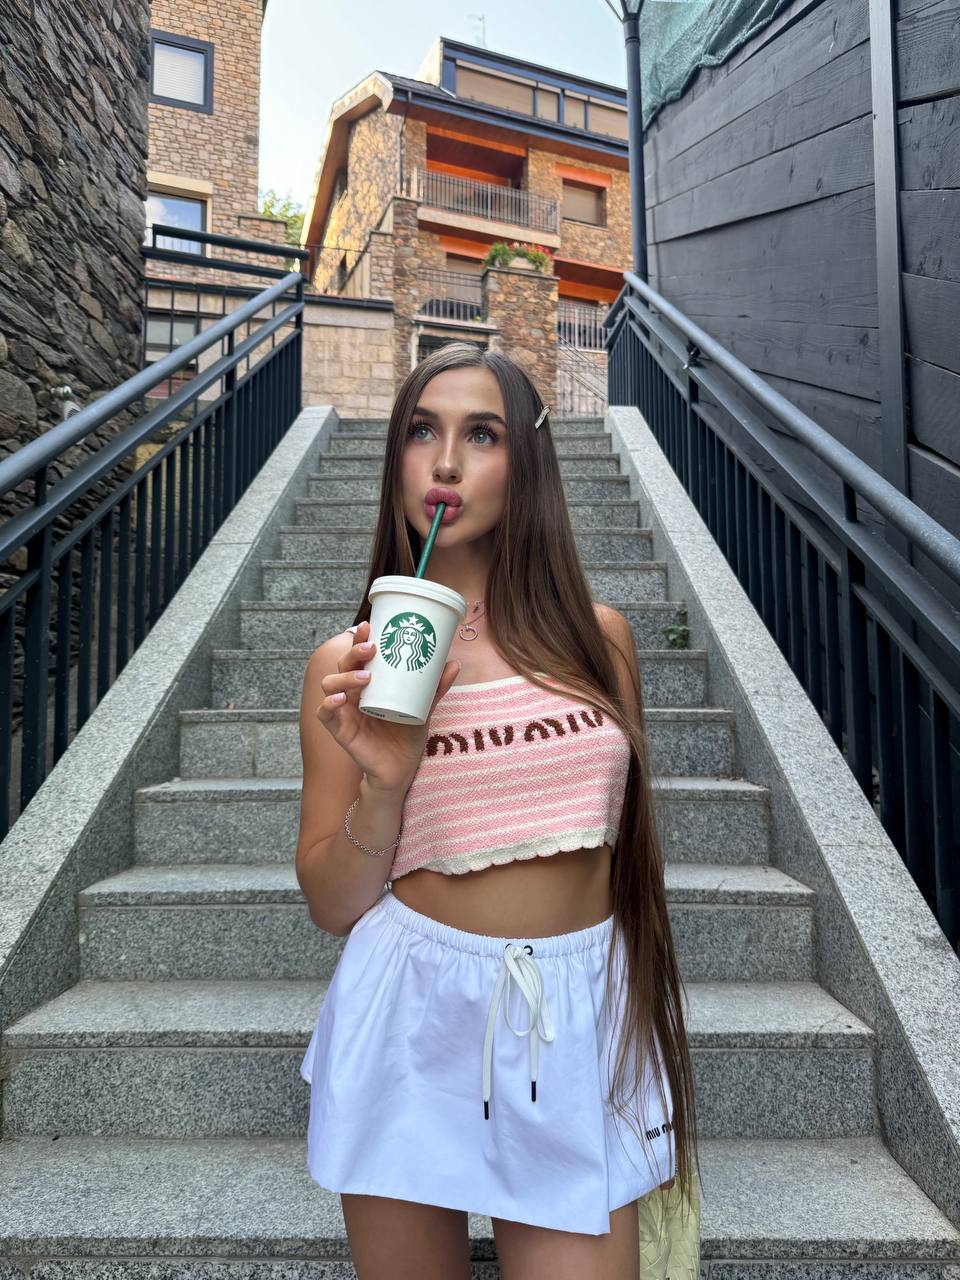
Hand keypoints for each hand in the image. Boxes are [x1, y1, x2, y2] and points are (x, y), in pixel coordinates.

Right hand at [315, 618, 460, 795]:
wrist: (401, 768)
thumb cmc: (407, 734)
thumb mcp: (423, 707)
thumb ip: (435, 687)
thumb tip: (453, 663)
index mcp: (369, 682)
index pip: (359, 655)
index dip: (360, 639)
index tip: (369, 625)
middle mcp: (353, 692)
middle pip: (343, 664)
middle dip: (354, 652)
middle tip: (372, 649)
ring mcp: (344, 710)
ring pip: (330, 684)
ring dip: (345, 676)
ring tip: (365, 678)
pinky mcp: (340, 729)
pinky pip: (325, 713)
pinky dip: (329, 704)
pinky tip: (340, 700)